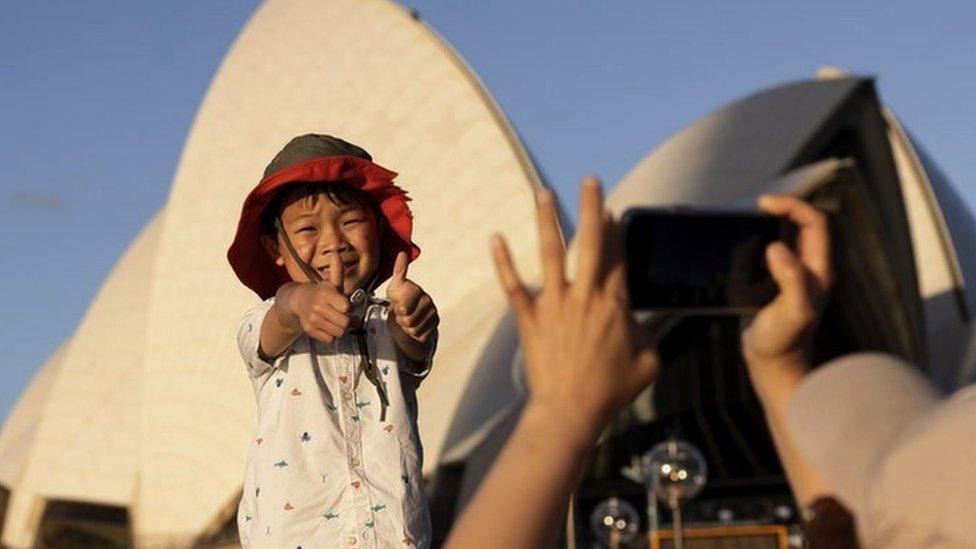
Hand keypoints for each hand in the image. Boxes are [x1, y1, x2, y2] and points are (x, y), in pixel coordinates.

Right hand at [283, 251, 351, 343]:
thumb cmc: (321, 293)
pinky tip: (329, 327)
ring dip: (340, 329)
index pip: (347, 307)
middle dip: (347, 320)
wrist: (299, 301)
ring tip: (336, 321)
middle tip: (343, 316)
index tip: (344, 305)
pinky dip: (332, 336)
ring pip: (339, 332)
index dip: (348, 307)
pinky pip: (330, 340)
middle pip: (345, 323)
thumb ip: (337, 270)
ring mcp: (313, 319)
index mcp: (326, 294)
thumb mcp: (330, 283)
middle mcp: (318, 307)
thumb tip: (336, 252)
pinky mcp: (310, 330)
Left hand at [386, 252, 438, 345]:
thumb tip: (402, 254)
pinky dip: (413, 334)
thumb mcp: (395, 287)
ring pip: (413, 329)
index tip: (397, 304)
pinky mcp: (434, 326)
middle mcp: (428, 301)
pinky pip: (419, 336)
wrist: (406, 315)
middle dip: (401, 319)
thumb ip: (399, 271)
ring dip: (406, 327)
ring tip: (407, 318)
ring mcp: (433, 314)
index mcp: (417, 291)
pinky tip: (414, 325)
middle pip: (408, 320)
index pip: (403, 308)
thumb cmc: (399, 299)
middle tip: (401, 313)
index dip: (397, 309)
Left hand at [492, 177, 658, 440]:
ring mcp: (554, 304)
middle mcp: (584, 296)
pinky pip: (513, 285)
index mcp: (615, 304)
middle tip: (590, 180)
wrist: (571, 410)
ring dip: (547, 220)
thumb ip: (651, 333)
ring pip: (550, 254)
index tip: (613, 210)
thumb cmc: (612, 389)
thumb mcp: (649, 360)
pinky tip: (495, 238)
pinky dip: (503, 262)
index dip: (615, 231)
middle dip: (591, 207)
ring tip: (543, 192)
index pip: (617, 256)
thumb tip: (648, 319)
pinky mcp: (529, 317)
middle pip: (589, 243)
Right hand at [742, 195, 832, 392]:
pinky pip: (771, 252)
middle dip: (783, 210)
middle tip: (756, 209)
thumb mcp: (793, 310)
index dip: (793, 206)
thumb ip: (791, 278)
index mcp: (818, 270)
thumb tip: (777, 247)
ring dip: (770, 225)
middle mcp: (810, 269)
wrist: (773, 365)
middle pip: (804, 225)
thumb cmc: (784, 342)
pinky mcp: (775, 284)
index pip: (815, 223)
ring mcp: (793, 276)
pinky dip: (758, 242)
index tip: (765, 205)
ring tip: (749, 222)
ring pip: (788, 237)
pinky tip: (742, 246)